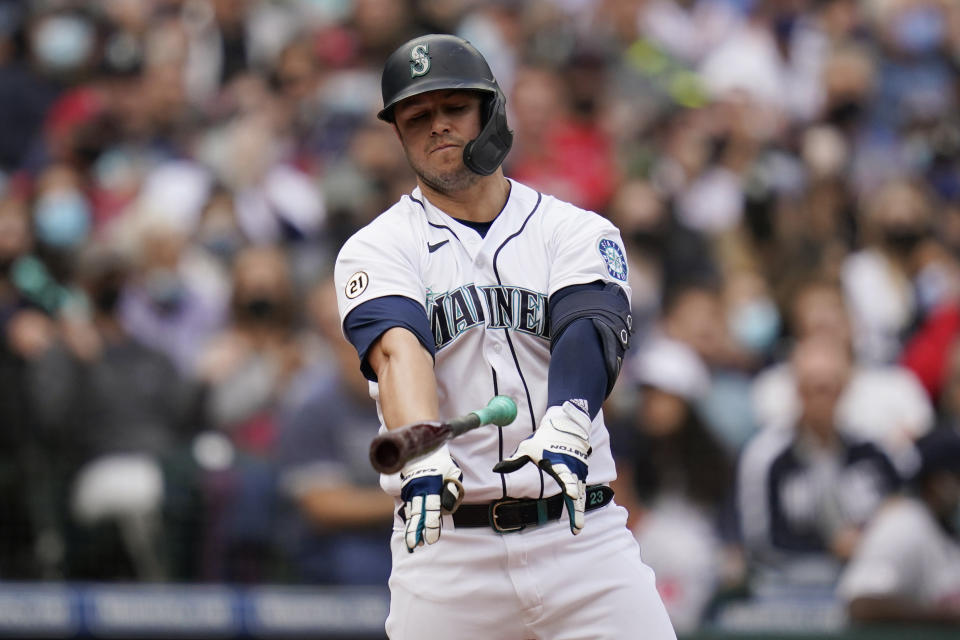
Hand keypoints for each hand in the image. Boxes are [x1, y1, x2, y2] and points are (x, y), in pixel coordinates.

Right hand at [400, 444, 462, 551]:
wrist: (420, 447)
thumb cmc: (441, 462)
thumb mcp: (452, 472)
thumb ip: (452, 489)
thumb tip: (447, 506)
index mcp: (431, 484)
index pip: (431, 509)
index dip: (431, 525)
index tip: (431, 539)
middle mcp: (418, 489)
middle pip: (418, 514)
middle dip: (416, 531)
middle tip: (416, 545)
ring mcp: (410, 490)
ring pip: (411, 512)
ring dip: (411, 528)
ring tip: (412, 543)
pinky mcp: (406, 490)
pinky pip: (408, 507)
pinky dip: (409, 519)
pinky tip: (410, 530)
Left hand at [493, 401, 591, 533]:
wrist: (566, 426)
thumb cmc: (544, 438)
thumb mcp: (528, 448)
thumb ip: (515, 461)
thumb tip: (496, 469)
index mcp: (558, 462)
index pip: (565, 477)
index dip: (569, 486)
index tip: (571, 496)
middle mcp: (572, 468)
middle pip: (576, 492)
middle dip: (576, 510)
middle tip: (577, 528)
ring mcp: (579, 471)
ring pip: (580, 494)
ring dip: (578, 509)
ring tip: (577, 527)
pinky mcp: (582, 473)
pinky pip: (581, 490)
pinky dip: (579, 502)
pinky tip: (577, 517)